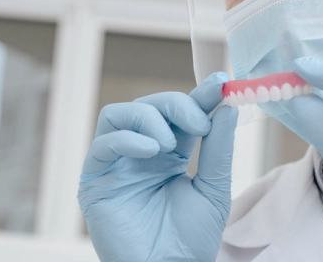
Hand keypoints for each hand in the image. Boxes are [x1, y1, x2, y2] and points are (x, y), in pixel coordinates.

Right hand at [78, 73, 237, 261]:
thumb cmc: (190, 240)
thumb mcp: (214, 190)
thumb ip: (218, 151)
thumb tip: (228, 108)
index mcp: (169, 154)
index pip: (180, 113)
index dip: (198, 94)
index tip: (221, 82)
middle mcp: (139, 153)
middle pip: (148, 105)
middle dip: (176, 104)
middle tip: (200, 120)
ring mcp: (116, 164)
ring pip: (118, 114)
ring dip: (148, 117)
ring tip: (171, 144)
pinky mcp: (95, 179)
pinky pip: (103, 144)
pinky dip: (128, 139)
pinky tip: (152, 151)